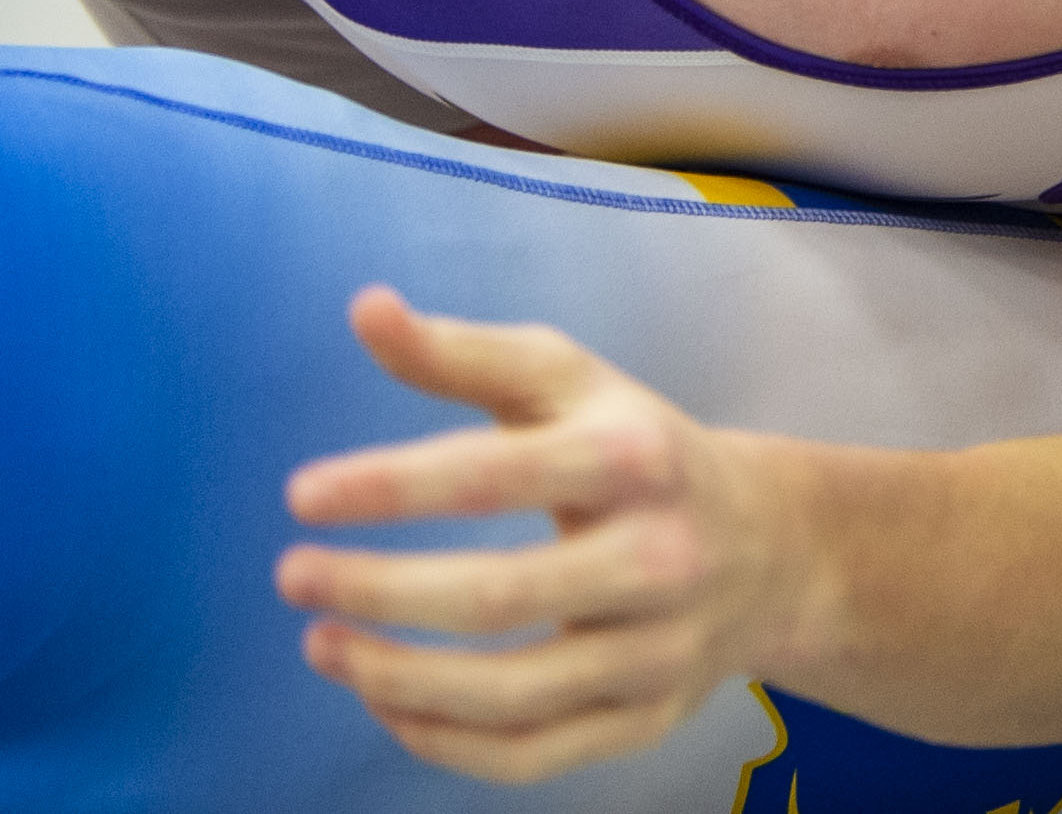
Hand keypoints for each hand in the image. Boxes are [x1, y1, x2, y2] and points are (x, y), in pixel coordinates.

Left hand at [276, 288, 801, 783]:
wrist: (769, 547)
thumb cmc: (638, 448)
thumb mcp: (570, 382)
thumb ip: (464, 354)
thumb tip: (365, 307)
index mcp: (635, 459)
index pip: (497, 475)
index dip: (392, 487)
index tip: (301, 495)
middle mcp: (657, 559)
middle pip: (500, 597)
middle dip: (378, 592)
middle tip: (292, 576)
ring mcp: (656, 652)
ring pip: (511, 694)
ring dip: (396, 678)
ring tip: (321, 644)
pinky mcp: (646, 720)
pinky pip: (531, 754)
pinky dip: (443, 741)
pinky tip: (385, 701)